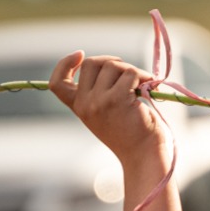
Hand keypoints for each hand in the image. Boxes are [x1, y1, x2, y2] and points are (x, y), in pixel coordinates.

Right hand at [49, 52, 170, 169]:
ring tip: (144, 84)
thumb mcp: (106, 114)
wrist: (144, 155)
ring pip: (113, 65)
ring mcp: (99, 101)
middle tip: (128, 74)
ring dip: (132, 70)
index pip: (58, 83)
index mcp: (79, 108)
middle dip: (112, 62)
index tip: (80, 55)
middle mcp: (85, 104)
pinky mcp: (118, 99)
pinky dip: (144, 76)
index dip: (64, 64)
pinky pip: (130, 73)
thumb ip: (99, 93)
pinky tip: (151, 86)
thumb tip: (112, 64)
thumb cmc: (131, 135)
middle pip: (91, 63)